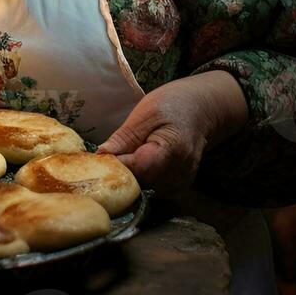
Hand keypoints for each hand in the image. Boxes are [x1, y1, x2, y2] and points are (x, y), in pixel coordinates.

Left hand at [97, 71, 248, 193]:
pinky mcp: (177, 187)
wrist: (200, 110)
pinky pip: (151, 189)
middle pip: (138, 183)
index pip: (135, 169)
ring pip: (143, 189)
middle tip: (102, 160)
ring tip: (120, 158)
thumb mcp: (145, 113)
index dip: (112, 166)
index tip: (94, 159)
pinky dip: (139, 179)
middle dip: (118, 174)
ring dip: (128, 177)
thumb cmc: (173, 105)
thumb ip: (125, 137)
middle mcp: (179, 173)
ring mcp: (180, 183)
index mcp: (172, 151)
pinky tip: (134, 165)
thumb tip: (101, 156)